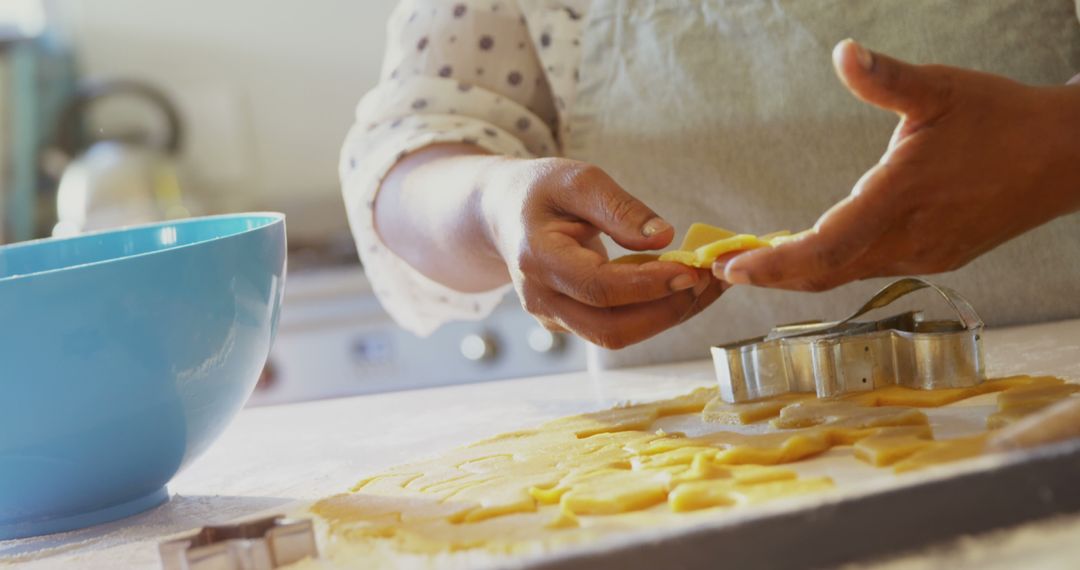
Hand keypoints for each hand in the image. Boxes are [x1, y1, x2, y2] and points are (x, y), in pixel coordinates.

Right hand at [480, 158, 724, 348]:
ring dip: (667, 315)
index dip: (647, 284)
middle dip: (665, 311)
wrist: (502, 214)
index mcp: (537, 259)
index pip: (597, 287)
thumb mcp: (578, 180)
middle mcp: (542, 298)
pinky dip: (655, 312)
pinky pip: (617, 327)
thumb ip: (619, 208)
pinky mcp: (570, 322)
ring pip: (617, 335)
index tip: (689, 269)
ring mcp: (554, 317)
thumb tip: (665, 236)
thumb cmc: (540, 191)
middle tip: (707, 280)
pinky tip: (683, 287)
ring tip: (707, 284)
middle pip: (609, 329)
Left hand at [718, 39, 1079, 290]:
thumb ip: (885, 78)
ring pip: (848, 275)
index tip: (734, 267)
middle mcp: (909, 239)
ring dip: (801, 273)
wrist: (1067, 157)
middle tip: (727, 269)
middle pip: (826, 273)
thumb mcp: (941, 88)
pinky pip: (872, 268)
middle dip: (773, 275)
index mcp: (901, 198)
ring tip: (759, 263)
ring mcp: (923, 255)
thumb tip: (843, 52)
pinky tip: (814, 252)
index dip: (775, 264)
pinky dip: (834, 266)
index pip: (825, 246)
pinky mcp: (935, 258)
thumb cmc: (1002, 119)